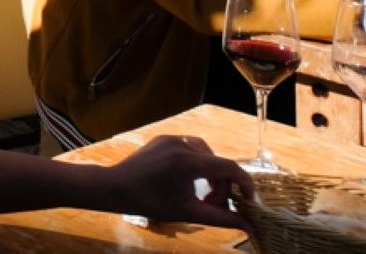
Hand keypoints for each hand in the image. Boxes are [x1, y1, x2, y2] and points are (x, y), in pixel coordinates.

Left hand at [97, 136, 251, 230]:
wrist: (116, 188)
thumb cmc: (150, 203)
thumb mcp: (189, 212)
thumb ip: (221, 218)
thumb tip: (249, 226)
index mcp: (188, 162)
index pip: (229, 167)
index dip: (244, 183)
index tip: (248, 200)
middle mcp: (181, 144)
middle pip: (218, 162)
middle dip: (223, 184)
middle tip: (217, 204)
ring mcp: (171, 139)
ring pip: (206, 154)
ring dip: (211, 173)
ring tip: (204, 193)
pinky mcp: (163, 139)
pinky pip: (190, 148)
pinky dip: (197, 163)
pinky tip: (190, 180)